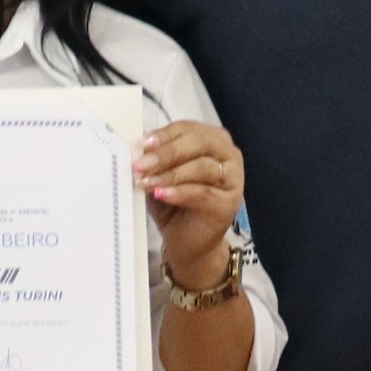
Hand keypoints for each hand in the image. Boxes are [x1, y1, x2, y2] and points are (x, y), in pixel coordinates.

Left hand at [139, 122, 246, 295]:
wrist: (187, 243)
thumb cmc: (174, 204)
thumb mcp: (160, 175)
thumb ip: (154, 159)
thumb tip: (137, 147)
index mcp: (212, 140)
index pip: (188, 128)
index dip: (165, 135)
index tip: (142, 143)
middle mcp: (228, 154)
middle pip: (198, 143)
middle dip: (166, 153)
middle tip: (140, 164)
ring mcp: (233, 179)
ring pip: (201, 167)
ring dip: (170, 174)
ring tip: (145, 182)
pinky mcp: (229, 203)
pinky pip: (203, 193)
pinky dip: (179, 192)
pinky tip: (160, 194)